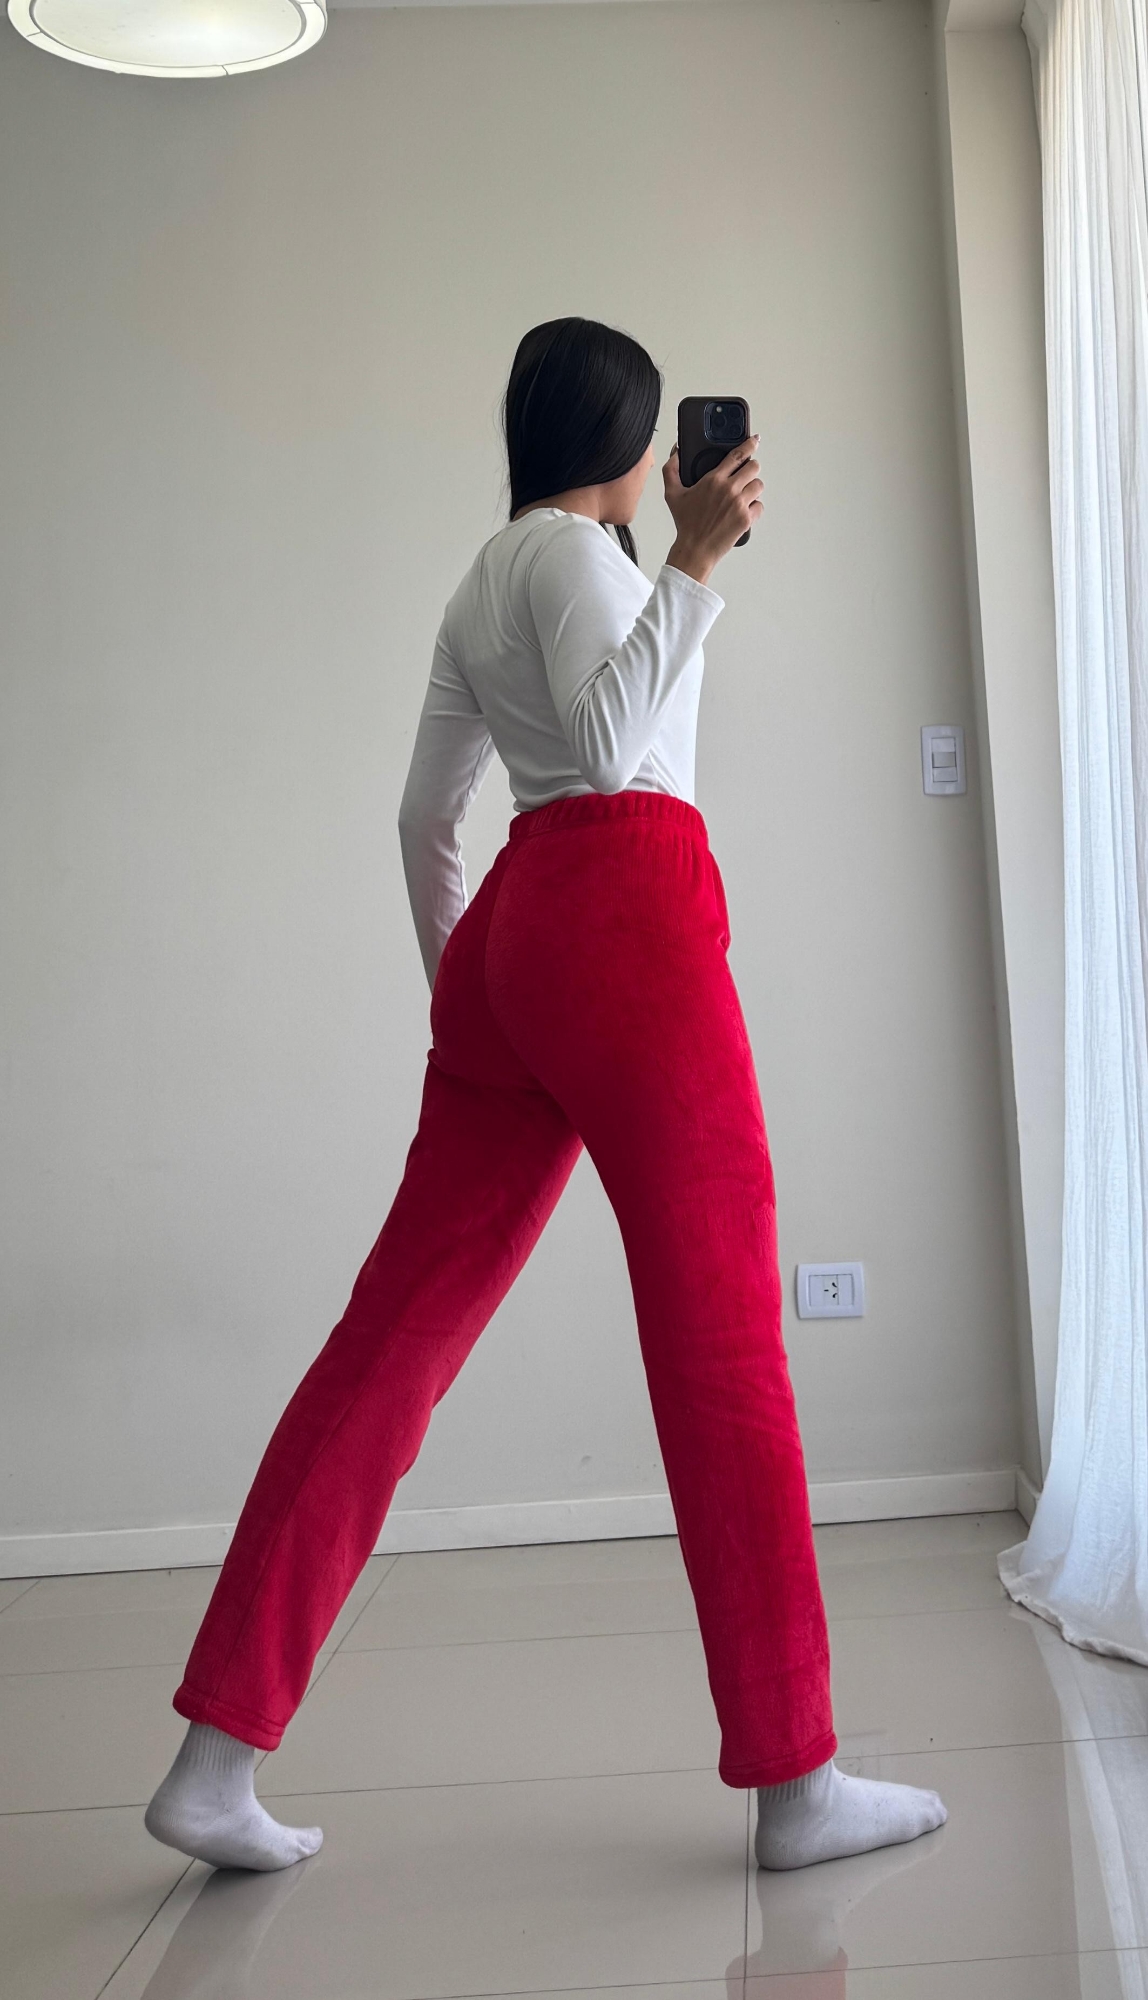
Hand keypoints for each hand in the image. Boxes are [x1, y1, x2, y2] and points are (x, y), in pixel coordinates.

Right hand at [663, 435, 763, 586]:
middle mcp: (729, 489)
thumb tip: (676, 452)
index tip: (755, 440)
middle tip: (745, 474)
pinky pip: (760, 505)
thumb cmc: (685, 524)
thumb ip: (671, 469)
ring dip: (753, 487)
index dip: (750, 444)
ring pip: (759, 485)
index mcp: (713, 480)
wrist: (695, 549)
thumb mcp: (672, 494)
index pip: (737, 455)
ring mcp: (739, 504)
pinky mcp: (747, 518)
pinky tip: (744, 510)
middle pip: (754, 466)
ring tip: (743, 494)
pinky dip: (755, 507)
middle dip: (751, 468)